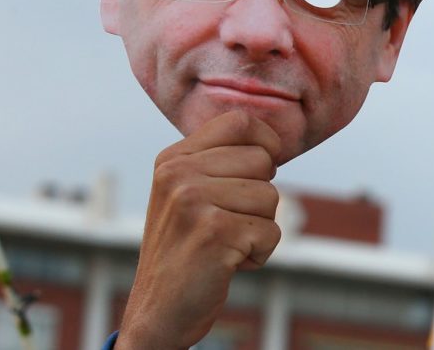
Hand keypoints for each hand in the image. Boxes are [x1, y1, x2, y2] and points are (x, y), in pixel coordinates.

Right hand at [115, 111, 283, 349]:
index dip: (266, 142)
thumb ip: (219, 162)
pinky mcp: (213, 231)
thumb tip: (274, 139)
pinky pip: (271, 232)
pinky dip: (259, 254)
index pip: (239, 121)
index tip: (261, 171)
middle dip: (260, 197)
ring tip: (225, 244)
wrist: (159, 312)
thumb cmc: (187, 250)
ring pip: (271, 198)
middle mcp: (178, 174)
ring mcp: (193, 201)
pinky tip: (228, 263)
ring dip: (259, 229)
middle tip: (228, 223)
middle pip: (263, 161)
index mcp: (173, 159)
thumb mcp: (189, 195)